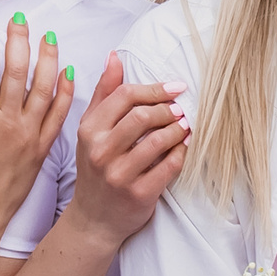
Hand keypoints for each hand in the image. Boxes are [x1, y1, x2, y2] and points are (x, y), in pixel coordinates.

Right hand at [0, 14, 71, 243]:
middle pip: (16, 70)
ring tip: (48, 36)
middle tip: (20, 19)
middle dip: (18, 39)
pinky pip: (58, 115)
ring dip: (47, 58)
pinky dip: (66, 92)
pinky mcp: (42, 148)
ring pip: (43, 88)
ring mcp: (28, 135)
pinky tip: (68, 72)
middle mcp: (7, 123)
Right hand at [65, 53, 189, 247]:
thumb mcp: (91, 130)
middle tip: (182, 108)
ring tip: (187, 125)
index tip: (176, 87)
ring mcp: (119, 175)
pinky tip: (186, 146)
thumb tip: (114, 57)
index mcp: (89, 131)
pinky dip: (182, 153)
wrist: (94, 219)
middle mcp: (101, 152)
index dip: (155, 89)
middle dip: (168, 109)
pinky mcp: (139, 194)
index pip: (124, 96)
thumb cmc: (96, 169)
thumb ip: (104, 93)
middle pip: (142, 116)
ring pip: (158, 141)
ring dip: (179, 129)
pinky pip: (169, 166)